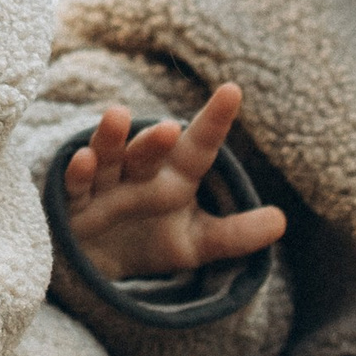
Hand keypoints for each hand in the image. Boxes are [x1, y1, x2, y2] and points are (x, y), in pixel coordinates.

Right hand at [59, 81, 285, 285]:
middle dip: (155, 140)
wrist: (97, 264)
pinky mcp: (74, 204)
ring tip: (117, 115)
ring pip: (108, 158)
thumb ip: (234, 234)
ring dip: (111, 138)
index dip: (215, 121)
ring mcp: (104, 187)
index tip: (233, 90)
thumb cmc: (148, 242)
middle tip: (169, 128)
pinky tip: (85, 160)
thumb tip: (281, 222)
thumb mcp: (195, 244)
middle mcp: (139, 175)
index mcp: (174, 178)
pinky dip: (78, 172)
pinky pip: (76, 186)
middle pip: (148, 152)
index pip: (199, 147)